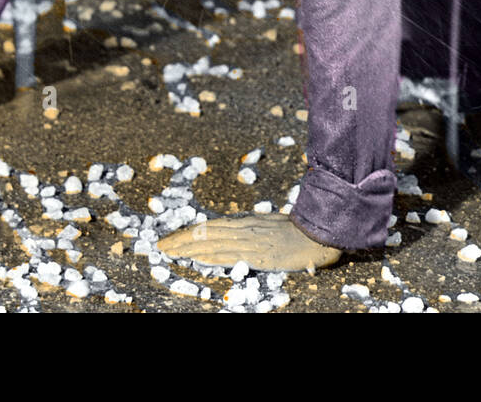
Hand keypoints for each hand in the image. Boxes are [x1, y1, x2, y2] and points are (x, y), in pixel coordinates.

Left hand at [157, 212, 341, 271]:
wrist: (322, 234)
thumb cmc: (301, 231)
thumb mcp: (272, 226)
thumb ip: (252, 230)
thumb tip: (234, 235)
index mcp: (248, 221)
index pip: (210, 226)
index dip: (188, 232)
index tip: (170, 238)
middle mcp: (245, 228)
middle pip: (205, 232)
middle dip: (179, 239)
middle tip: (158, 246)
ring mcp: (251, 241)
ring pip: (211, 242)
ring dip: (186, 247)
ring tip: (167, 252)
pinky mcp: (259, 254)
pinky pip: (229, 255)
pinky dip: (208, 256)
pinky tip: (194, 259)